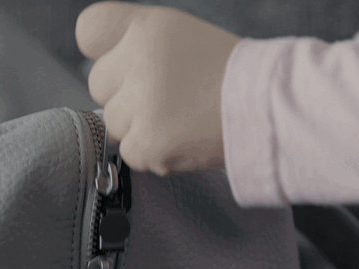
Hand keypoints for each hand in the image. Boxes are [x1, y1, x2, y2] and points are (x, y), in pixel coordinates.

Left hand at [76, 2, 240, 176]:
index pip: (90, 29)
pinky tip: (181, 137)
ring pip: (113, 121)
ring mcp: (140, 105)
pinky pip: (129, 151)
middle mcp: (138, 61)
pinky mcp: (146, 143)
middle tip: (167, 94)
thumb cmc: (228, 74)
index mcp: (147, 27)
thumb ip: (137, 42)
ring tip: (179, 117)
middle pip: (98, 83)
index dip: (104, 48)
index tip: (124, 60)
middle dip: (125, 92)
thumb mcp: (181, 35)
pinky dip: (152, 151)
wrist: (268, 110)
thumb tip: (104, 65)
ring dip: (139, 124)